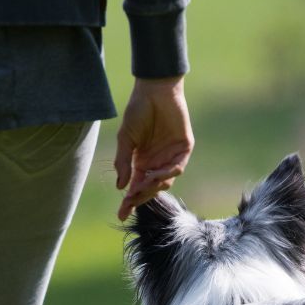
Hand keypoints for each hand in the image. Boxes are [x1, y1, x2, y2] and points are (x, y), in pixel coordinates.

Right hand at [114, 76, 193, 220]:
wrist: (155, 90)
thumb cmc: (138, 111)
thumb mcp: (126, 139)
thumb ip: (123, 162)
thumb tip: (121, 186)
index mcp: (141, 162)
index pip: (136, 187)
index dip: (129, 201)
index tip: (121, 214)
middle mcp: (157, 163)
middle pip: (151, 188)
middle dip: (141, 195)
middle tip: (132, 198)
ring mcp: (171, 156)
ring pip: (165, 181)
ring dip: (153, 184)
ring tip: (143, 182)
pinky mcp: (184, 148)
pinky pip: (178, 167)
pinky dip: (168, 173)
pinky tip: (157, 173)